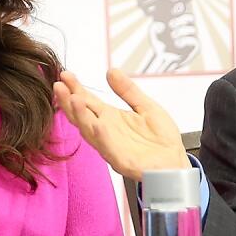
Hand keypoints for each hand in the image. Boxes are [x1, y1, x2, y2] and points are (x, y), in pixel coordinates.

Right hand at [54, 67, 188, 182]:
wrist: (175, 164)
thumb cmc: (161, 140)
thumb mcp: (146, 107)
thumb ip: (128, 90)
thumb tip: (111, 71)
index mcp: (110, 118)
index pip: (87, 101)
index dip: (76, 88)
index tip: (66, 75)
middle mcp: (106, 132)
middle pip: (82, 115)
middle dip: (69, 101)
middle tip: (60, 85)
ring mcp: (111, 146)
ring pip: (90, 131)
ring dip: (81, 117)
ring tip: (74, 100)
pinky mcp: (122, 161)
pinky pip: (109, 149)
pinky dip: (103, 137)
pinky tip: (98, 125)